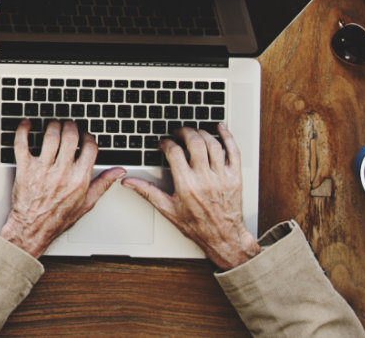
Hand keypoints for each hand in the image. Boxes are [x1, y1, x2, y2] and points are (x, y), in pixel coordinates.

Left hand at [0, 120, 128, 257]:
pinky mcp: (24, 169)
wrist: (33, 228)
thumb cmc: (58, 218)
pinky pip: (22, 144)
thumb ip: (103, 184)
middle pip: (70, 137)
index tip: (85, 135)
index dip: (89, 137)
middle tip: (69, 125)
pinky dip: (23, 130)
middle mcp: (62, 172)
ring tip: (54, 124)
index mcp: (79, 179)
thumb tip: (118, 171)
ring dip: (53, 126)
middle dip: (71, 126)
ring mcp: (42, 170)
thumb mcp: (87, 203)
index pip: (89, 147)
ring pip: (49, 137)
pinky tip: (26, 124)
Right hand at [122, 124, 260, 270]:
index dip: (167, 143)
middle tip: (179, 132)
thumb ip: (147, 192)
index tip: (164, 143)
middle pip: (195, 143)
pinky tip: (222, 129)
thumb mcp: (167, 209)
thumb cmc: (197, 226)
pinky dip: (228, 137)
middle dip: (185, 132)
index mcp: (186, 185)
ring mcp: (222, 176)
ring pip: (213, 144)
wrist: (223, 237)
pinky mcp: (235, 177)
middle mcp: (205, 178)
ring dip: (203, 133)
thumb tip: (129, 183)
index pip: (174, 153)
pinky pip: (234, 151)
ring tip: (195, 131)